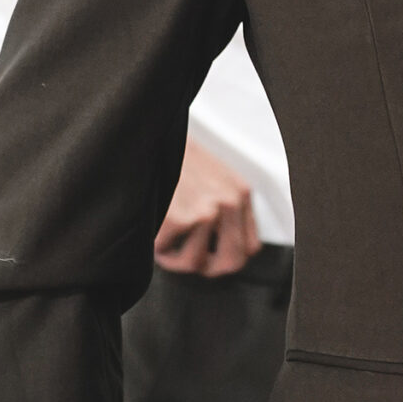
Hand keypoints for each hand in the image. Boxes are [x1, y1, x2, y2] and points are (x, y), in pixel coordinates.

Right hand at [154, 137, 260, 275]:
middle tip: (187, 257)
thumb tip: (219, 248)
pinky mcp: (179, 218)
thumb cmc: (178, 157)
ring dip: (174, 257)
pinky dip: (155, 245)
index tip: (209, 254)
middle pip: (231, 263)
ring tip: (165, 238)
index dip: (227, 257)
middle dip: (206, 267)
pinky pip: (165, 251)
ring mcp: (206, 212)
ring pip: (195, 263)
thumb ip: (226, 208)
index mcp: (241, 194)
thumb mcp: (217, 178)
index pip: (250, 248)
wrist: (152, 133)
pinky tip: (153, 226)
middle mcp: (229, 203)